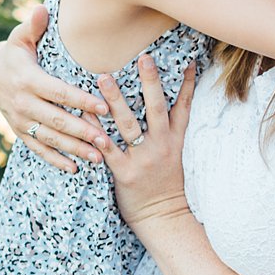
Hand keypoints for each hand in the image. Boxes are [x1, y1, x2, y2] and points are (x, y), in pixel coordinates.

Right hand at [0, 5, 107, 173]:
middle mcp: (22, 103)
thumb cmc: (16, 51)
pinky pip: (38, 148)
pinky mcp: (19, 131)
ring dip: (74, 149)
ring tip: (98, 157)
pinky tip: (75, 168)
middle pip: (56, 120)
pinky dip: (56, 159)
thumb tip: (41, 9)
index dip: (80, 100)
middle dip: (82, 131)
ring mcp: (20, 120)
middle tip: (107, 139)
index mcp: (27, 80)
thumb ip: (33, 26)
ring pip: (50, 138)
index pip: (58, 92)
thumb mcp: (20, 37)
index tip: (104, 106)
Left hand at [91, 55, 196, 231]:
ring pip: (129, 124)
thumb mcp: (177, 154)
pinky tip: (86, 119)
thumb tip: (170, 106)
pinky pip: (109, 150)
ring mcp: (143, 158)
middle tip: (143, 57)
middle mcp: (161, 145)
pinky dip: (98, 134)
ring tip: (103, 78)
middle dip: (150, 82)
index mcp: (175, 138)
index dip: (186, 82)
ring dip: (116, 101)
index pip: (183, 105)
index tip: (187, 58)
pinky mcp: (125, 172)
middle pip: (157, 108)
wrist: (164, 217)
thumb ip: (172, 130)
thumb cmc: (166, 183)